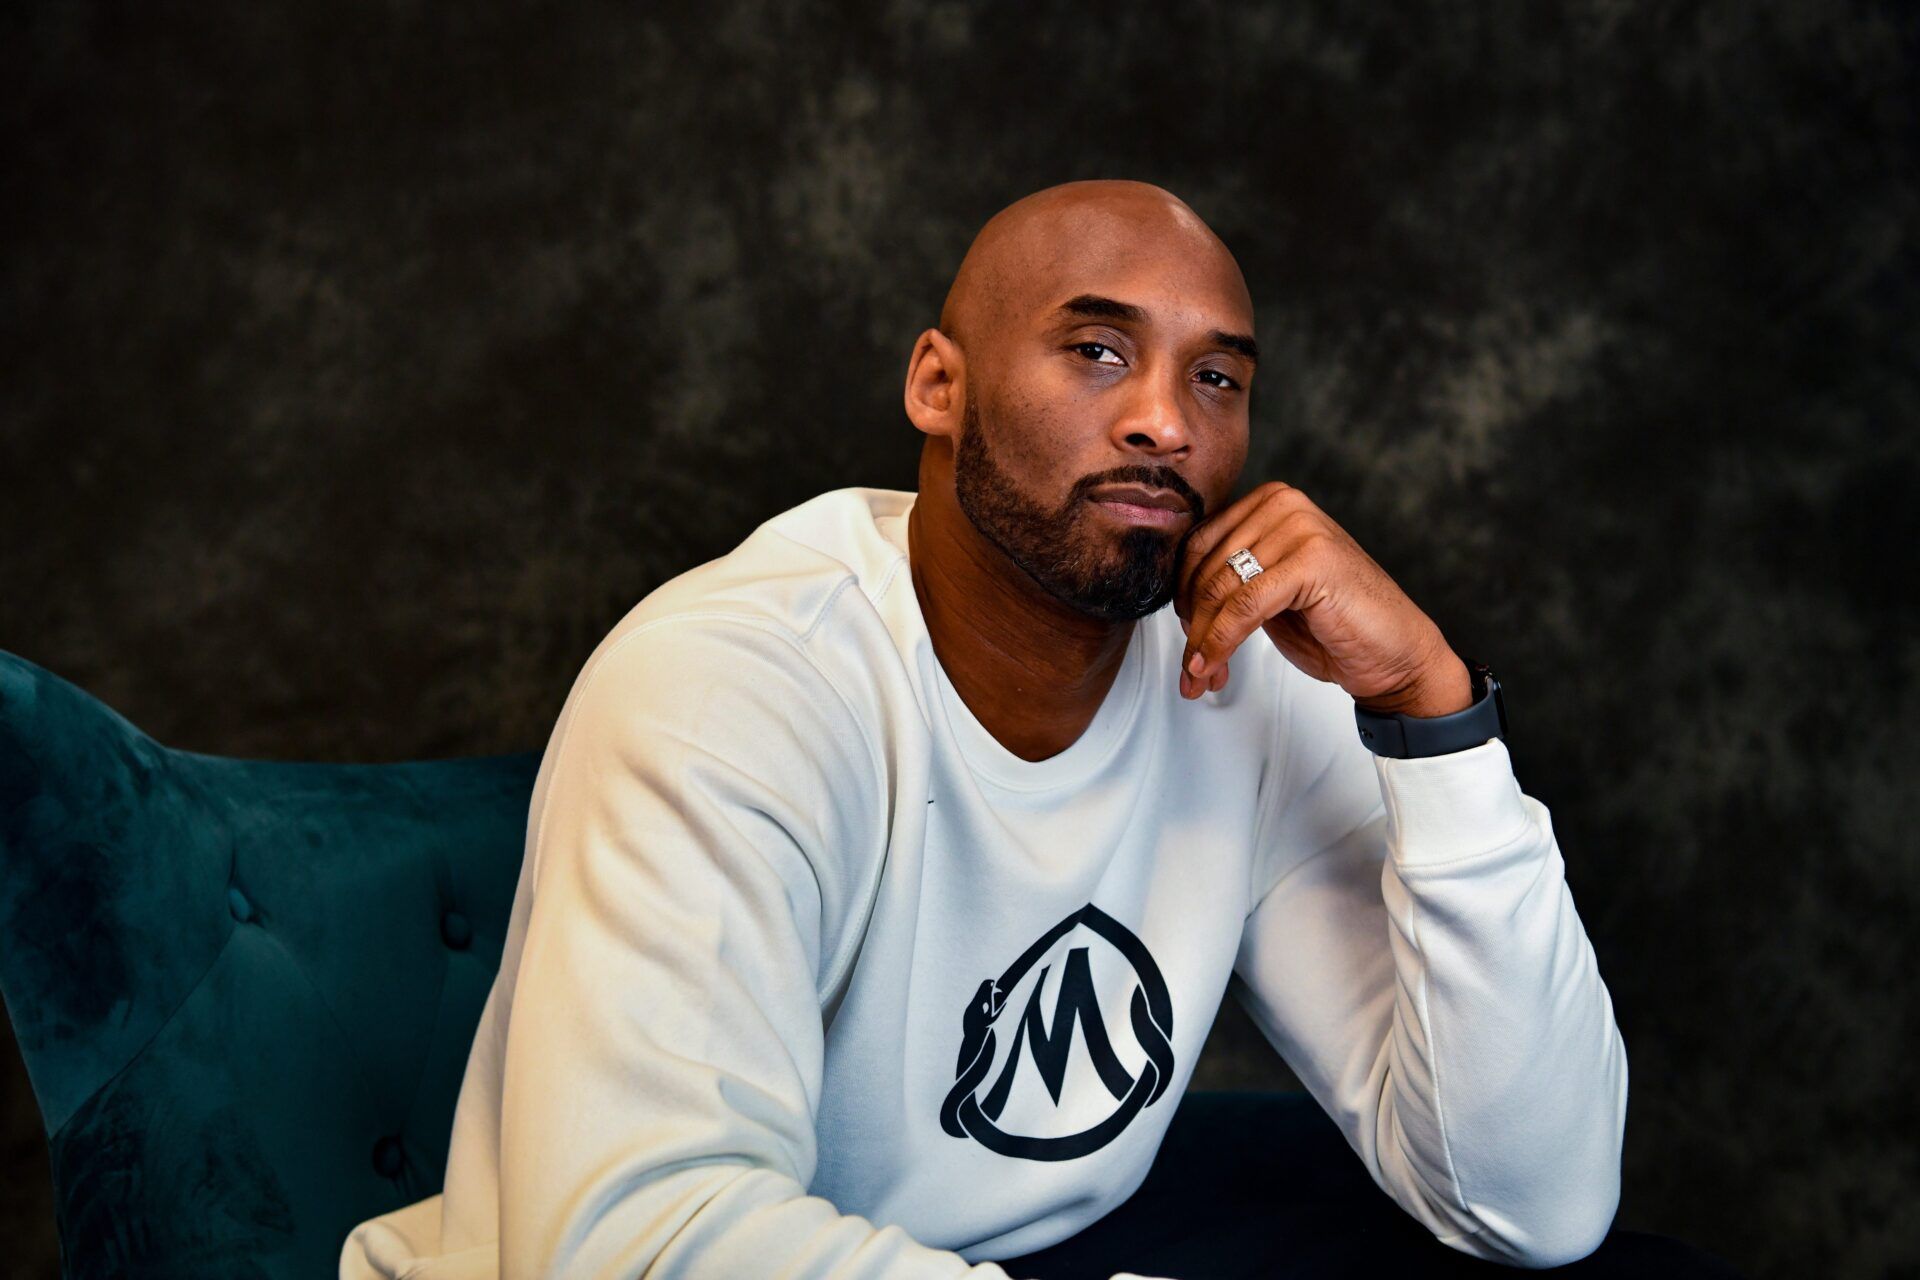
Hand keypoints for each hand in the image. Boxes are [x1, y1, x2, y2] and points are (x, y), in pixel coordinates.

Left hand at [1173, 481, 1472, 715]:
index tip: (1185, 639)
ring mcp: (1300, 527)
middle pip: (1203, 568)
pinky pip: (1244, 606)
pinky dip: (1221, 642)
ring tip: (1202, 676)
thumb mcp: (1267, 595)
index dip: (1181, 598)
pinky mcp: (1312, 559)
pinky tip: (1214, 668)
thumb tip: (1174, 600)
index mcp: (1269, 502)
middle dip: (1192, 626)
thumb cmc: (1334, 626)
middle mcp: (1283, 504)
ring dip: (1203, 642)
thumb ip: (1228, 581)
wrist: (1395, 655)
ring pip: (1219, 589)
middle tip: (1192, 669)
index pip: (1196, 545)